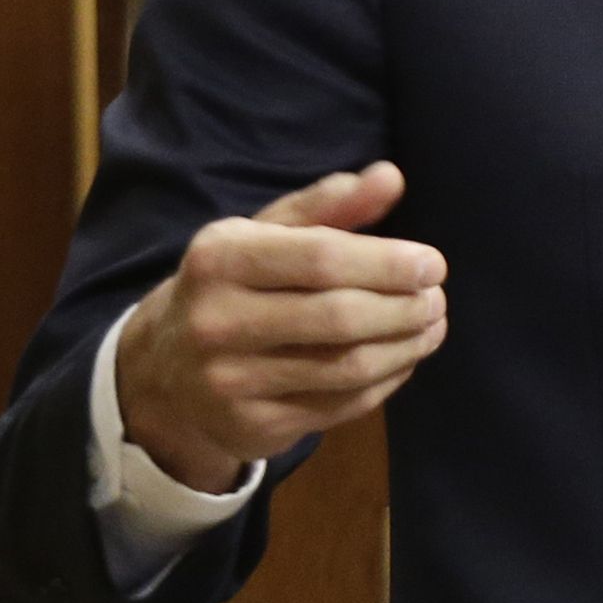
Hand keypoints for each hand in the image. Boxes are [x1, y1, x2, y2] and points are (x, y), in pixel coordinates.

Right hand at [113, 164, 447, 491]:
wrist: (165, 369)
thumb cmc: (233, 286)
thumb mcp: (264, 235)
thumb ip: (328, 206)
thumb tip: (391, 176)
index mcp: (219, 259)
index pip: (321, 259)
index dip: (388, 262)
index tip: (433, 264)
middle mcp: (215, 322)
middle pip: (338, 317)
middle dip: (404, 308)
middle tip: (437, 300)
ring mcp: (230, 381)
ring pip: (345, 368)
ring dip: (405, 347)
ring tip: (432, 326)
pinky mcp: (251, 426)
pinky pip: (340, 406)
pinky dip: (385, 382)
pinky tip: (403, 359)